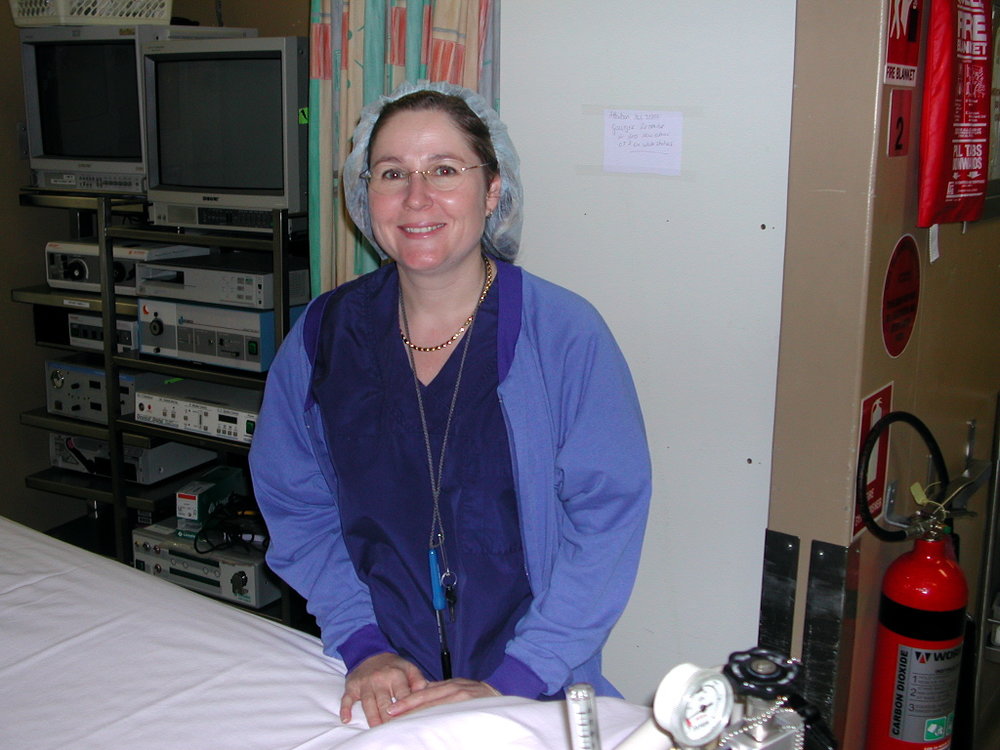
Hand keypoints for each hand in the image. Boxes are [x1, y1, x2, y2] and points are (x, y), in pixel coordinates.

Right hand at [340, 652, 427, 726]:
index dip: (405, 708)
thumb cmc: (392, 665)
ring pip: (368, 703)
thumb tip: (425, 691)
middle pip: (384, 702)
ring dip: (372, 716)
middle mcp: (380, 679)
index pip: (402, 696)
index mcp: (396, 675)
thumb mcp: (408, 667)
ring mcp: (365, 684)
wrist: (369, 653)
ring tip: (376, 729)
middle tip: (393, 729)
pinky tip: (346, 719)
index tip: (408, 720)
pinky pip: (347, 698)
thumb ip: (418, 679)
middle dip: (389, 716)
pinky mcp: (352, 686)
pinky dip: (345, 709)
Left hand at [385, 678, 501, 717]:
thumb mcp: (461, 694)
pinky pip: (452, 711)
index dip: (408, 700)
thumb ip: (443, 695)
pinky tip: (428, 725)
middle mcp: (459, 687)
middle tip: (391, 714)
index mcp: (453, 684)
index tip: (392, 709)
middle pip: (428, 696)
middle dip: (408, 705)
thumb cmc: (483, 702)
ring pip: (438, 704)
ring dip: (419, 712)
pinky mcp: (473, 706)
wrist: (508, 707)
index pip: (426, 692)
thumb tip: (422, 696)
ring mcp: (467, 696)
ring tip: (403, 720)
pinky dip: (438, 717)